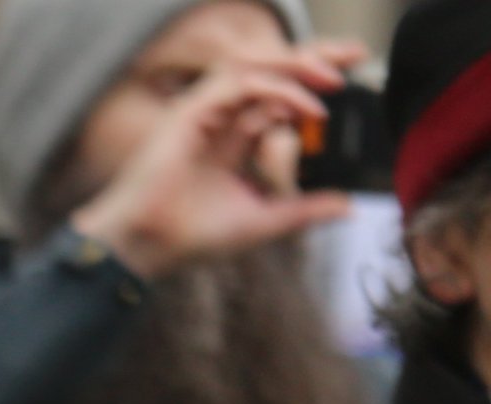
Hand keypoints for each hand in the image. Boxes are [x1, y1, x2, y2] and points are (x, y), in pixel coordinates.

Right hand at [70, 43, 362, 279]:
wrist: (150, 246)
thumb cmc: (192, 237)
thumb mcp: (265, 221)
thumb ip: (305, 211)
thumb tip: (348, 208)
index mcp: (232, 141)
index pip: (278, 99)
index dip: (312, 86)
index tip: (349, 84)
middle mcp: (220, 121)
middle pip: (273, 74)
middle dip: (316, 60)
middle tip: (356, 55)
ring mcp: (205, 113)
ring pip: (258, 69)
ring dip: (299, 67)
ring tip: (333, 80)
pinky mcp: (192, 111)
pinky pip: (242, 83)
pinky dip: (277, 89)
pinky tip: (303, 106)